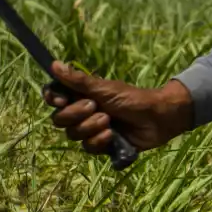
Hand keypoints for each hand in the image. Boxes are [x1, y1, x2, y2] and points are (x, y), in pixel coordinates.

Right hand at [42, 61, 194, 156]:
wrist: (157, 118)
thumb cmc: (132, 98)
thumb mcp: (104, 88)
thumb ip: (78, 80)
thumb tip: (54, 64)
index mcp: (80, 95)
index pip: (54, 98)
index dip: (54, 100)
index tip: (62, 99)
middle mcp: (82, 113)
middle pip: (59, 119)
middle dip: (76, 114)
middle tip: (96, 107)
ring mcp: (91, 130)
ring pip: (73, 135)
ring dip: (90, 127)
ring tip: (109, 121)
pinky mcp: (101, 145)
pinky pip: (88, 147)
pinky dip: (99, 141)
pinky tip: (111, 135)